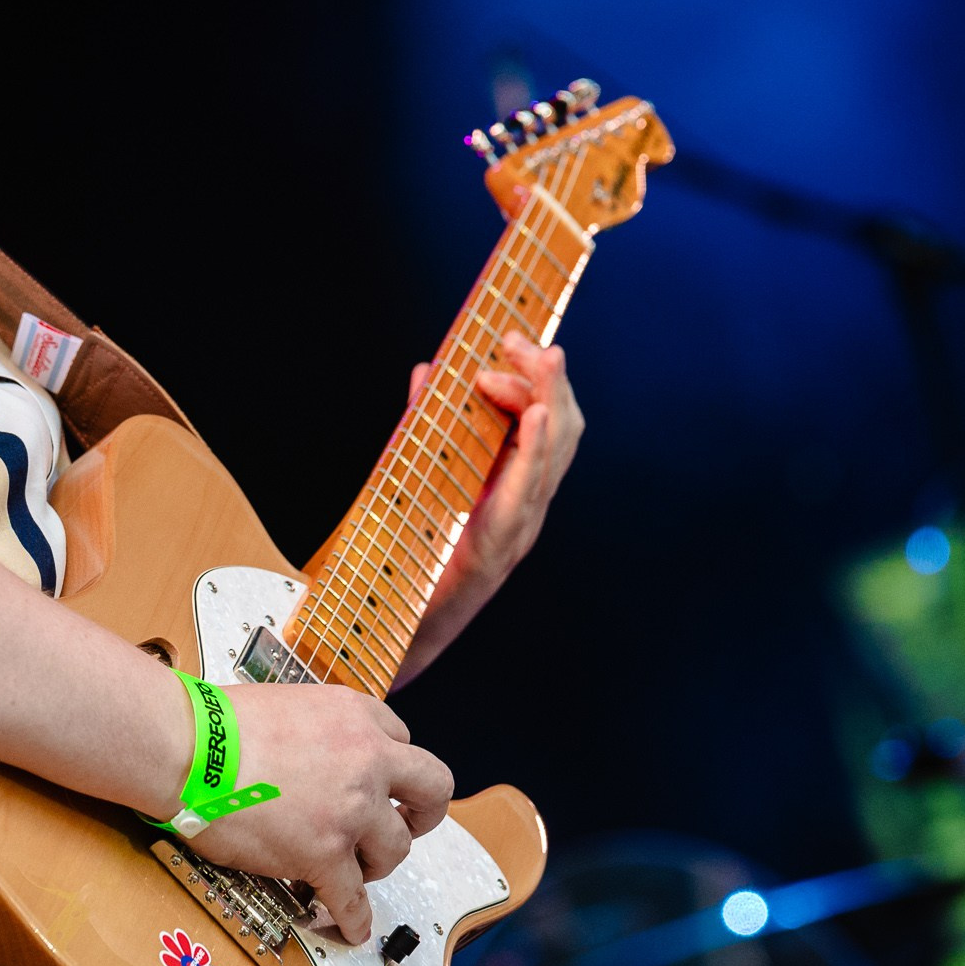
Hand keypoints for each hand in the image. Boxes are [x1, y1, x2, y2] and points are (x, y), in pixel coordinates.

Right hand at [176, 680, 452, 944]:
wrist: (188, 750)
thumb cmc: (216, 726)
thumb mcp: (289, 704)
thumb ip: (318, 730)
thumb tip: (311, 756)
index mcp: (356, 717)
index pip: (402, 743)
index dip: (390, 769)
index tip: (381, 784)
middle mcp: (366, 760)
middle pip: (432, 789)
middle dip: (424, 813)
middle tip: (407, 825)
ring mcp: (350, 810)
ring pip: (396, 848)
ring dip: (378, 863)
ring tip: (354, 870)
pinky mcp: (323, 854)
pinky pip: (353, 897)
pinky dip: (355, 918)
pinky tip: (352, 928)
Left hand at [413, 330, 583, 580]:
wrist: (402, 624)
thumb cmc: (416, 555)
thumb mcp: (424, 476)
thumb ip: (427, 425)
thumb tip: (426, 370)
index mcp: (518, 485)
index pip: (546, 419)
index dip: (535, 376)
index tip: (506, 343)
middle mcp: (530, 502)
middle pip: (563, 428)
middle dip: (547, 377)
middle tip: (516, 341)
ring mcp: (522, 522)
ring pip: (556, 454)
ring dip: (551, 399)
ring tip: (546, 357)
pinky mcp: (500, 540)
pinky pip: (527, 490)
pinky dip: (533, 449)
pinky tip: (535, 415)